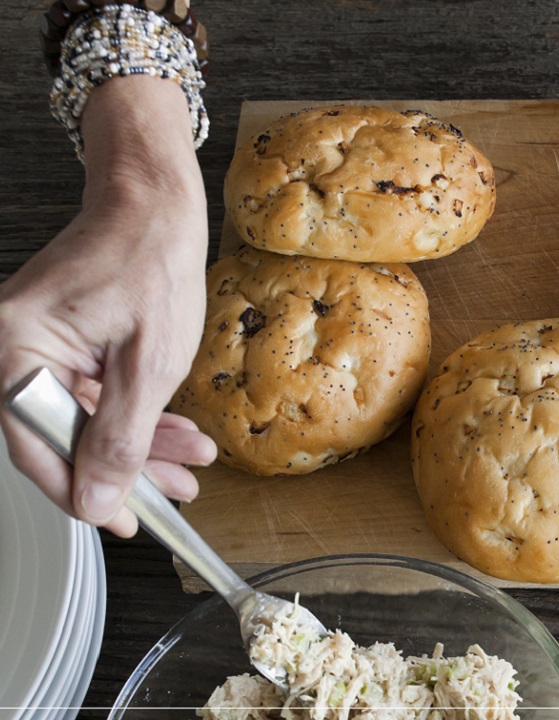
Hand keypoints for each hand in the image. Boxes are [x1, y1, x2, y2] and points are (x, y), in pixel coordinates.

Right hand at [0, 75, 216, 536]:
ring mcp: (34, 347)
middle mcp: (11, 350)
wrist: (155, 203)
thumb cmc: (151, 263)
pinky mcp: (59, 343)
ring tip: (192, 461)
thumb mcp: (150, 363)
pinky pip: (92, 395)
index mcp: (15, 350)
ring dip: (141, 443)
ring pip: (85, 420)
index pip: (39, 446)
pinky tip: (177, 434)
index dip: (84, 491)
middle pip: (64, 436)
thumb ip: (122, 436)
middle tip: (176, 492)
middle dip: (128, 467)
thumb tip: (97, 501)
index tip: (125, 522)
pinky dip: (135, 414)